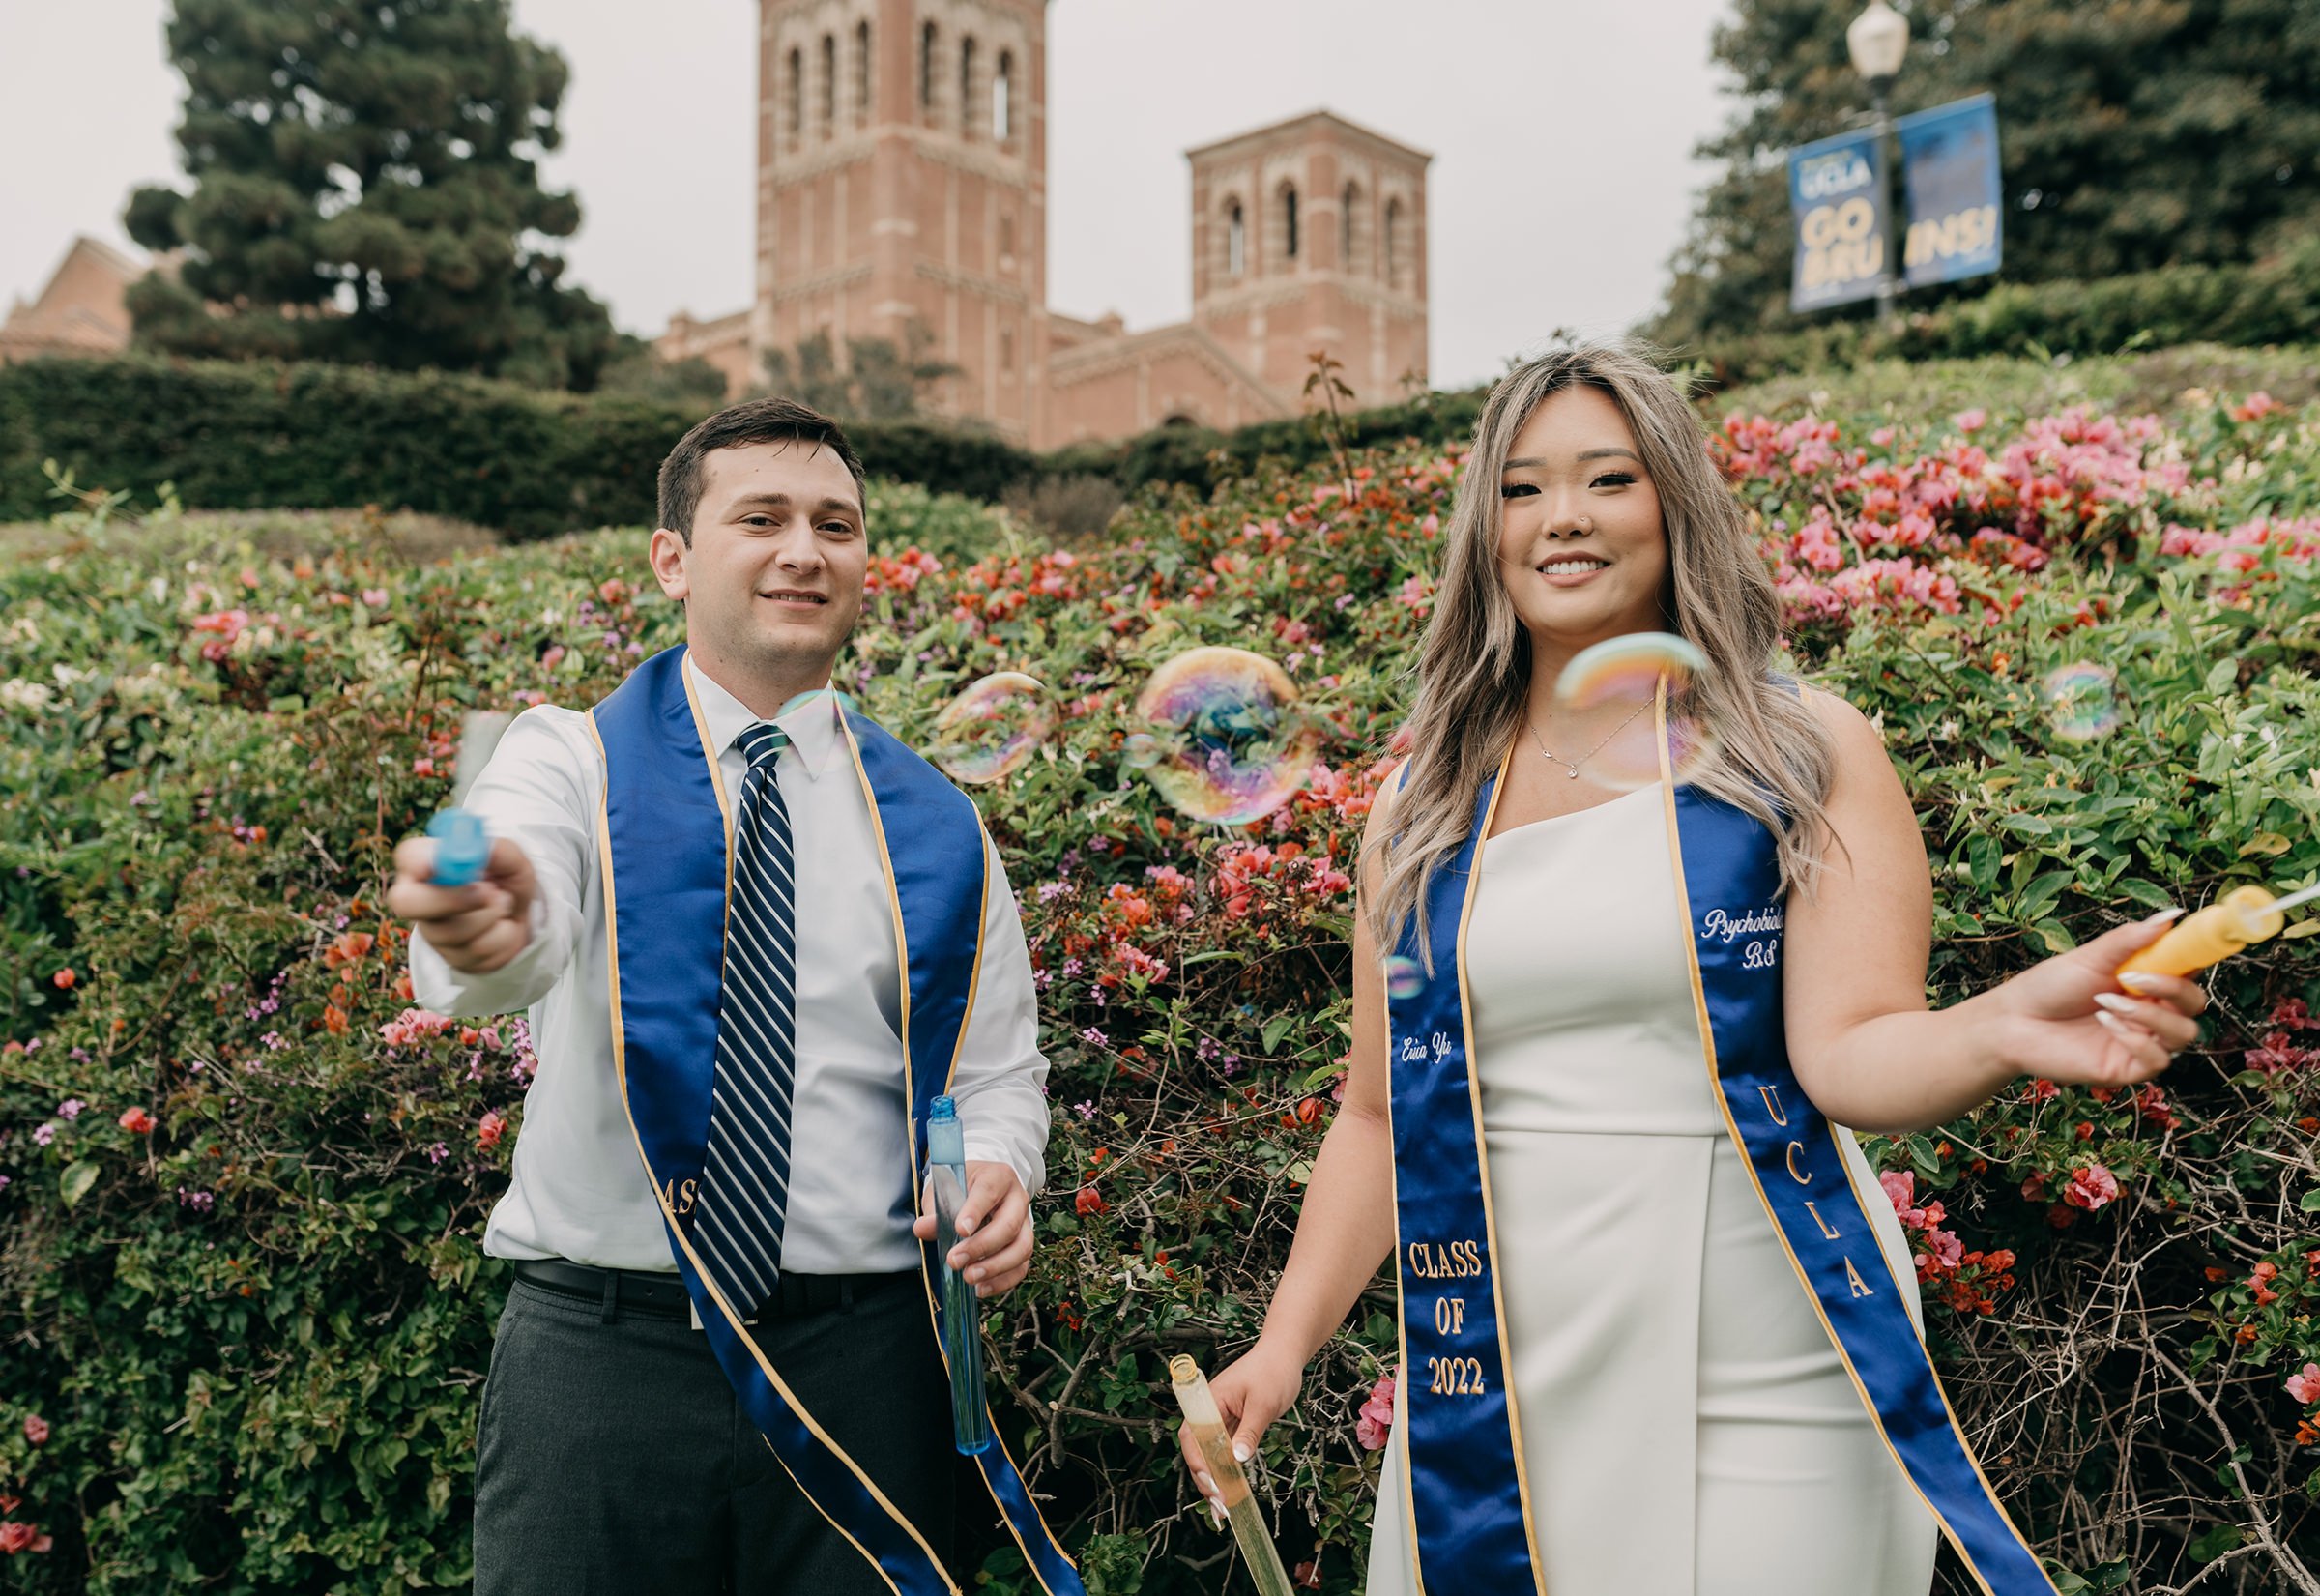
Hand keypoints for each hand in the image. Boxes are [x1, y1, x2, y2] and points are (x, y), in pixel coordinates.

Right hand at [385, 836, 537, 973]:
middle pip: (407, 903)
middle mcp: (420, 897)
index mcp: (428, 863)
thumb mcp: (512, 860)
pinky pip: (479, 950)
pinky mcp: (451, 958)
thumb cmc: (506, 881)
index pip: (409, 856)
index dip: (419, 860)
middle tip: (488, 891)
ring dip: (493, 914)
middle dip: (449, 899)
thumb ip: (498, 852)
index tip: (438, 864)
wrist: (521, 920)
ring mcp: (432, 932)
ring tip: (502, 903)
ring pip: (454, 930)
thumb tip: (483, 850)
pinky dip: (503, 936)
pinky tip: (502, 927)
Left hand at [912, 1161, 1031, 1298]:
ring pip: (1021, 1248)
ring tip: (968, 1277)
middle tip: (954, 1261)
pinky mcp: (1024, 1246)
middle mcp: (1017, 1199)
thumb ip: (935, 1210)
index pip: (989, 1191)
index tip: (960, 1230)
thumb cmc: (962, 1189)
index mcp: (998, 1177)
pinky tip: (980, 1288)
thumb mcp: (945, 1192)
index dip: (975, 1211)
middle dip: (982, 1247)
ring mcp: (1025, 1224)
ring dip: (994, 1267)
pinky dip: (1002, 1281)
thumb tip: (922, 1228)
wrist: (979, 1192)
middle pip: (1009, 1225)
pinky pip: (1021, 1267)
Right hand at [1176, 1343, 1302, 1511]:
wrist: (1285, 1354)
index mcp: (1209, 1401)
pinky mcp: (1234, 1424)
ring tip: (1224, 1505)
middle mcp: (1211, 1411)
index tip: (1211, 1483)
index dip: (1197, 1462)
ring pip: (1211, 1453)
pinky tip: (1234, 1488)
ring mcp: (1222, 1418)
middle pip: (1198, 1449)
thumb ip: (1250, 1432)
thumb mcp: (1264, 1404)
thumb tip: (1238, 1460)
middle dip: (1206, 1478)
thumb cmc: (1273, 1371)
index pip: (1192, 1435)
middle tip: (1219, 1504)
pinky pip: (1226, 1450)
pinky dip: (1228, 1469)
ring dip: (1216, 1478)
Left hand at [1983, 910, 2207, 1087]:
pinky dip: (2137, 1040)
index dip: (2198, 959)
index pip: (2189, 972)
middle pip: (2195, 1003)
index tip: (2193, 945)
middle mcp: (2150, 1012)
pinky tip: (2105, 1024)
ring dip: (2149, 1016)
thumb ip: (2130, 940)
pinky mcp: (2128, 1067)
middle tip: (2131, 979)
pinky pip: (2159, 1060)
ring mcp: (2141, 1041)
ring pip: (2183, 1033)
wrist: (2011, 1022)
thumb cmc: (2048, 987)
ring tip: (2104, 1002)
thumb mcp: (2090, 958)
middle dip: (2172, 989)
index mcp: (2146, 982)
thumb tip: (2172, 914)